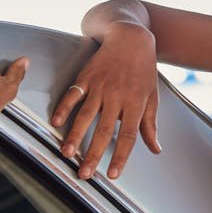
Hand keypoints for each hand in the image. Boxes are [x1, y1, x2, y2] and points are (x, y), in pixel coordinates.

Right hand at [51, 22, 161, 178]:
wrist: (131, 37)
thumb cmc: (143, 70)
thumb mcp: (152, 96)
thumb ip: (150, 125)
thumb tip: (156, 149)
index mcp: (135, 104)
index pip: (128, 136)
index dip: (120, 157)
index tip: (112, 175)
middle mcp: (117, 97)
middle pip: (104, 130)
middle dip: (94, 154)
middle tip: (84, 174)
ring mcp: (100, 86)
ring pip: (86, 115)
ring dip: (75, 135)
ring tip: (67, 153)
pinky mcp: (86, 77)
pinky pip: (73, 95)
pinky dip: (63, 108)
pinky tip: (55, 122)